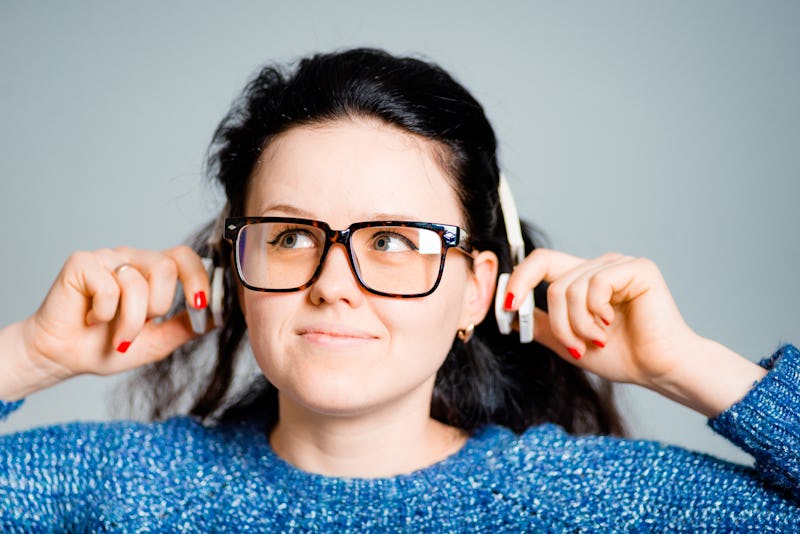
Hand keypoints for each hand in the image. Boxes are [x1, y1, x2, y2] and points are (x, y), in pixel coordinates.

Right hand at [6, 245, 210, 397]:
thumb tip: (219, 316)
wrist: (63, 358)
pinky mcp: (81, 263)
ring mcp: (106, 258)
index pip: (185, 256)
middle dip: (158, 307)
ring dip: (130, 320)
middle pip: (166, 267)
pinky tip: (91, 319)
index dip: (198, 278)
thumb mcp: (158, 342)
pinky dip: (103, 314)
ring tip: (116, 333)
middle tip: (141, 327)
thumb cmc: (106, 345)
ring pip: (137, 281)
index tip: (200, 305)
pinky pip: (108, 288)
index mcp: (152, 271)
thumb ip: (186, 326)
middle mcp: (132, 259)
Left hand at [502, 249, 765, 415]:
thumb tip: (512, 316)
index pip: (540, 262)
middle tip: (572, 345)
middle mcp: (598, 266)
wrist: (658, 369)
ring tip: (597, 340)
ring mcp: (618, 264)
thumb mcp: (569, 342)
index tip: (506, 306)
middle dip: (556, 319)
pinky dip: (596, 312)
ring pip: (570, 287)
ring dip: (578, 324)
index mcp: (582, 278)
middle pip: (551, 276)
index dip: (519, 280)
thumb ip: (543, 326)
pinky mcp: (637, 268)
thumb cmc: (622, 356)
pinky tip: (611, 325)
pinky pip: (595, 284)